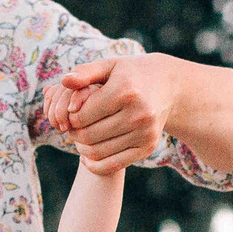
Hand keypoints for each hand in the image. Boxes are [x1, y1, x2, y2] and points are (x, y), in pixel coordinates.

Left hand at [47, 54, 177, 174]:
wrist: (168, 85)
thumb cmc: (130, 73)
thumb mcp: (109, 65)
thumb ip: (84, 72)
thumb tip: (64, 82)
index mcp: (125, 91)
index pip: (81, 116)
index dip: (70, 117)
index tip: (71, 112)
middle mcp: (138, 114)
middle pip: (88, 136)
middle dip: (74, 133)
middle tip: (73, 127)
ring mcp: (145, 133)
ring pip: (97, 152)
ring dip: (82, 148)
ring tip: (81, 136)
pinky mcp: (148, 147)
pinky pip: (112, 166)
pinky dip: (94, 165)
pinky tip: (86, 155)